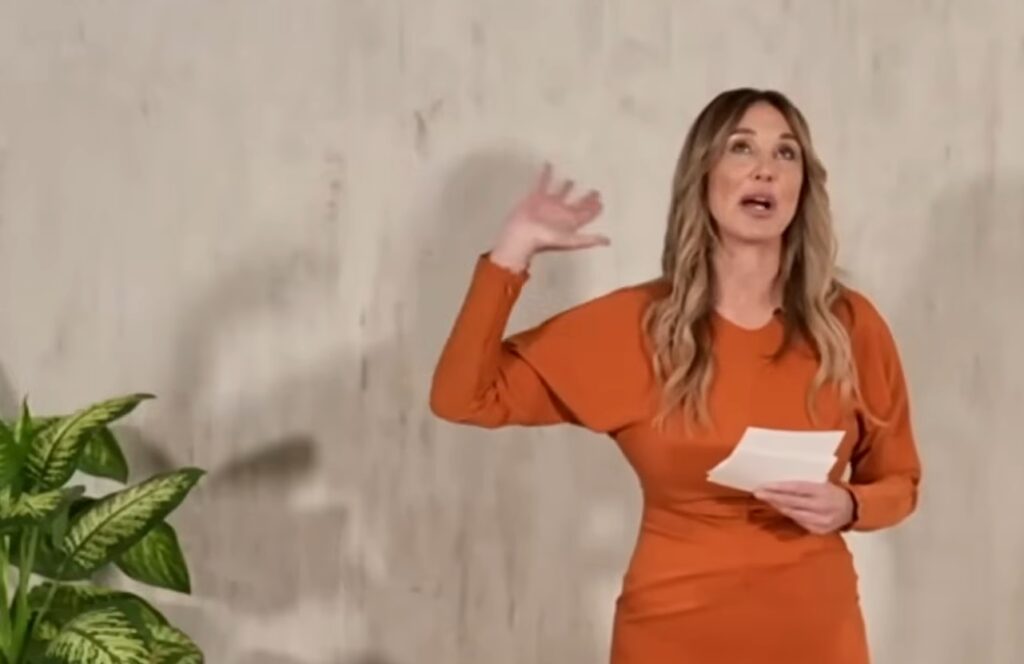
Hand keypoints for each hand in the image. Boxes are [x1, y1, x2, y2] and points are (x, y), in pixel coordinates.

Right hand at [490, 162, 608, 270]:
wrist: (522, 234)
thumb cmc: (545, 238)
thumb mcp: (570, 240)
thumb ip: (588, 240)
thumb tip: (609, 241)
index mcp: (571, 221)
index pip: (586, 214)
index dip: (594, 210)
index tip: (602, 203)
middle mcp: (562, 212)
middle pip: (577, 204)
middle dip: (586, 199)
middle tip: (595, 191)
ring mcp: (549, 204)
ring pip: (561, 193)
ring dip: (567, 187)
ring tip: (572, 179)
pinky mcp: (537, 197)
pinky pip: (543, 182)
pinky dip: (546, 173)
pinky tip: (549, 164)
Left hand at [753, 481, 854, 534]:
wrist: (854, 509)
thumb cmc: (832, 491)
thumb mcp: (822, 483)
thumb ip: (804, 485)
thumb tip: (778, 484)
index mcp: (822, 491)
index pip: (796, 488)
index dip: (778, 488)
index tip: (763, 486)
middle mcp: (821, 506)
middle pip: (792, 502)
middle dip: (772, 497)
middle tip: (757, 493)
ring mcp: (821, 520)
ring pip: (793, 514)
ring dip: (778, 506)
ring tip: (765, 500)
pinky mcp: (819, 530)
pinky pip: (799, 522)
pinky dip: (788, 515)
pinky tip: (779, 509)